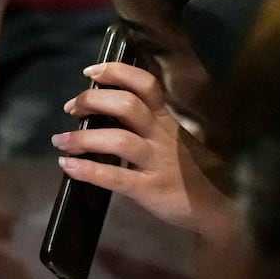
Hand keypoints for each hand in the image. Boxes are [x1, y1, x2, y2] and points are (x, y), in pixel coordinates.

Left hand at [52, 61, 233, 239]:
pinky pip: (115, 177)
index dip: (117, 72)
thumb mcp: (174, 141)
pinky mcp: (151, 189)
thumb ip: (148, 127)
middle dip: (93, 100)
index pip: (145, 84)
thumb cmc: (190, 172)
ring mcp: (157, 162)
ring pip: (118, 139)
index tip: (91, 71)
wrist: (219, 207)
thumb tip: (105, 115)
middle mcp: (162, 136)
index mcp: (166, 121)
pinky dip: (87, 170)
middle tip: (71, 108)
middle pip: (127, 104)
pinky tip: (69, 166)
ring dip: (83, 137)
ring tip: (60, 141)